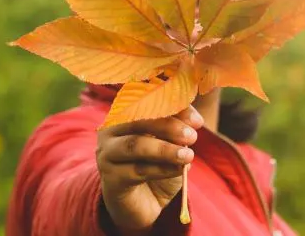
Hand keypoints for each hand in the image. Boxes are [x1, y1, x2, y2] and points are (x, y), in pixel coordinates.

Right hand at [96, 106, 203, 231]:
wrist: (142, 203)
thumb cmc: (157, 165)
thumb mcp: (172, 143)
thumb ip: (179, 127)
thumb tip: (194, 121)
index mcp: (124, 113)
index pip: (147, 101)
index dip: (173, 107)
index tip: (197, 121)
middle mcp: (110, 129)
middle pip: (137, 119)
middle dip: (168, 126)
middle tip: (192, 137)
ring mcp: (106, 154)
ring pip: (135, 144)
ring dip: (165, 149)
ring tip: (188, 156)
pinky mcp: (110, 178)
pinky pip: (138, 170)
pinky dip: (162, 169)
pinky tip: (178, 170)